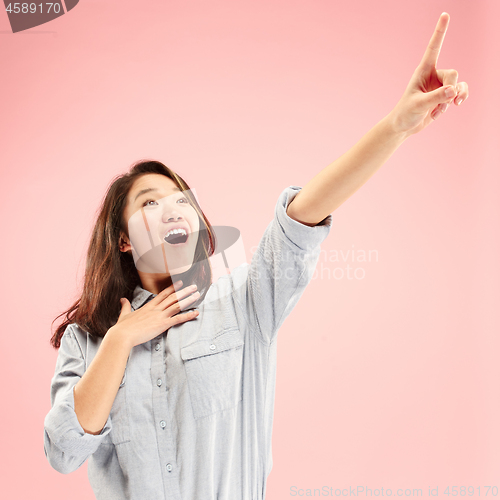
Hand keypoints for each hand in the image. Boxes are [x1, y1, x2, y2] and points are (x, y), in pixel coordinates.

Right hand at [112, 280, 199, 347]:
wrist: (122, 335)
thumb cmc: (122, 327)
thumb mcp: (124, 314)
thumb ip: (125, 306)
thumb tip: (122, 299)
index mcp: (148, 306)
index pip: (163, 294)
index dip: (172, 288)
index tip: (180, 282)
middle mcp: (156, 309)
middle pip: (173, 297)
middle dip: (184, 291)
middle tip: (194, 286)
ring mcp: (159, 316)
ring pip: (177, 305)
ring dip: (188, 300)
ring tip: (197, 295)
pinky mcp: (162, 324)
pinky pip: (178, 319)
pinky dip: (188, 315)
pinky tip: (196, 313)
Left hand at [388, 12, 468, 136]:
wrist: (404, 126)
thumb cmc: (405, 113)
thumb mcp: (418, 105)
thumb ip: (435, 97)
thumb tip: (453, 91)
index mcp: (423, 71)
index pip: (433, 48)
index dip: (440, 32)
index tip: (445, 15)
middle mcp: (433, 75)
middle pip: (452, 74)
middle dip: (450, 89)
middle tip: (442, 102)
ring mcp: (440, 85)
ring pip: (458, 85)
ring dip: (453, 98)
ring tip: (443, 108)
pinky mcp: (444, 96)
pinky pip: (459, 93)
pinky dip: (454, 102)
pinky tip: (443, 111)